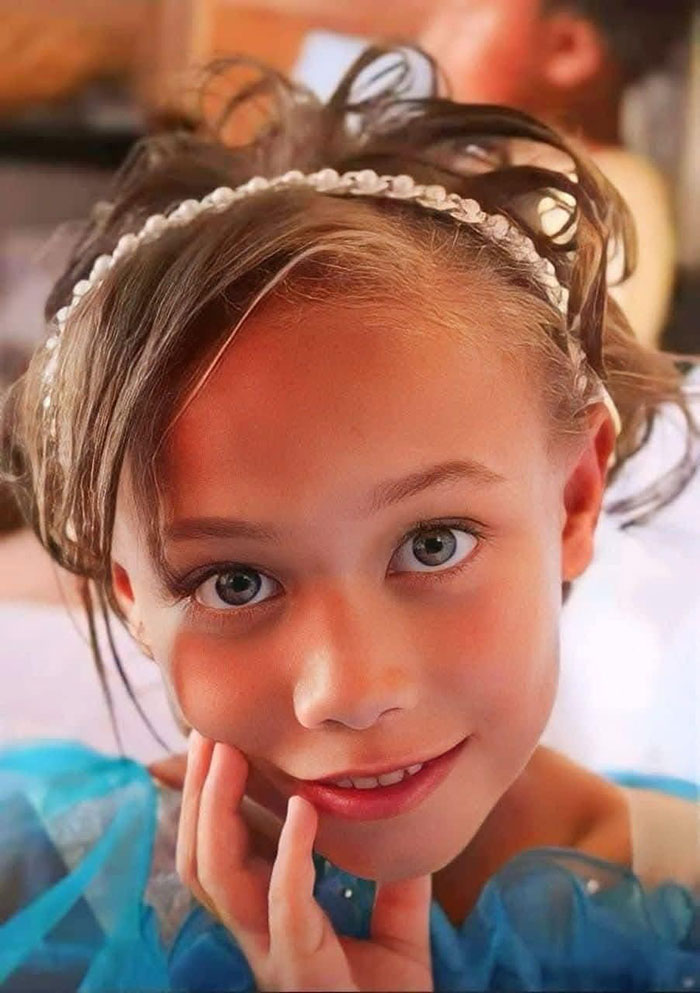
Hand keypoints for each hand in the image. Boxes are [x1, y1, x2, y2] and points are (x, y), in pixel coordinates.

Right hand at [176, 731, 433, 991]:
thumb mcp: (397, 934)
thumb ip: (394, 882)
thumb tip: (405, 822)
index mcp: (269, 924)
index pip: (218, 856)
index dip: (206, 800)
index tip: (217, 741)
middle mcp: (258, 940)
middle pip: (200, 861)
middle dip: (196, 794)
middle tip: (207, 732)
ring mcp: (274, 959)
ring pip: (217, 881)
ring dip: (216, 811)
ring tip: (227, 753)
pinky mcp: (305, 976)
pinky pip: (282, 911)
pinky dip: (287, 856)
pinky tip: (300, 811)